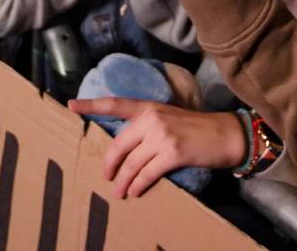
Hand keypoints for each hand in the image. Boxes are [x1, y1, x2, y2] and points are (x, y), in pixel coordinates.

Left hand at [66, 99, 245, 198]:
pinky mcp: (172, 153)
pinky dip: (139, 185)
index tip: (71, 105)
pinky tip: (136, 191)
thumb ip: (147, 126)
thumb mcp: (168, 117)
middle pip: (119, 145)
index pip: (115, 104)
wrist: (225, 134)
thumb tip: (127, 149)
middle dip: (110, 164)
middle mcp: (152, 118)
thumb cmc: (196, 128)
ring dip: (123, 182)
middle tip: (107, 177)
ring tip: (119, 192)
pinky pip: (146, 174)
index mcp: (148, 107)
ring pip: (131, 164)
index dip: (91, 105)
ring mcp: (161, 135)